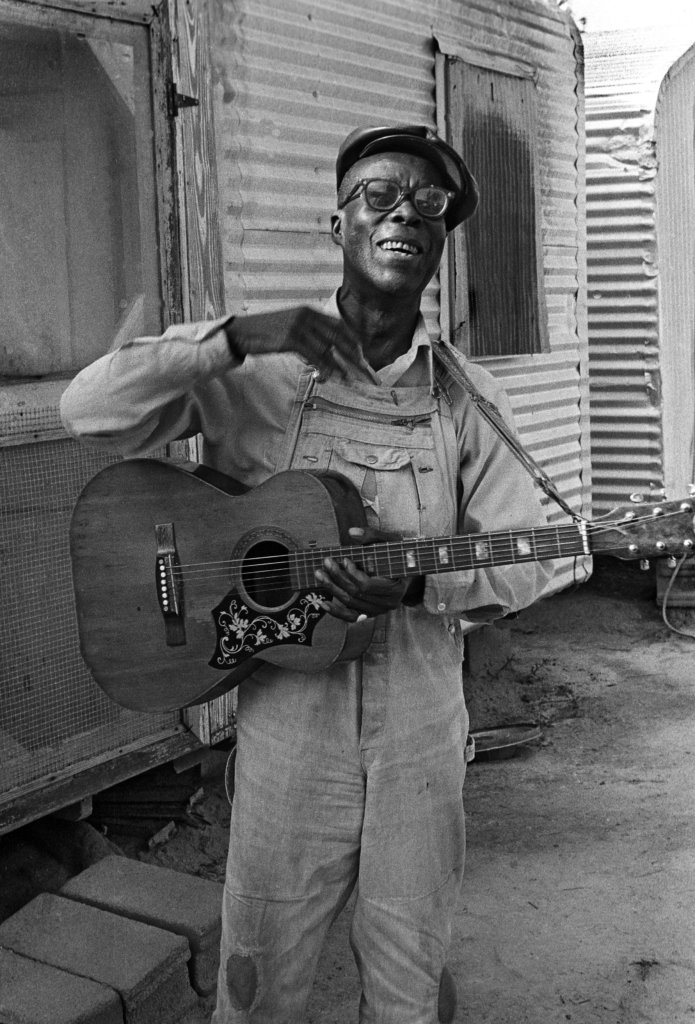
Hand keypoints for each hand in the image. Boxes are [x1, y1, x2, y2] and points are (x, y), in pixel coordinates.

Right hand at [226, 306, 374, 381]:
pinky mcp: (291, 339)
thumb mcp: (291, 326)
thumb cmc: (267, 333)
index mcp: (309, 310)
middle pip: (338, 336)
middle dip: (353, 354)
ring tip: (348, 378)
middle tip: (363, 369)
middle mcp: (307, 315)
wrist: (243, 332)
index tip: (360, 355)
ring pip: (328, 348)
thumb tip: (327, 350)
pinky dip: (324, 367)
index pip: (338, 325)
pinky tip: (330, 376)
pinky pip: (314, 355)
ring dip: (340, 365)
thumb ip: (309, 333)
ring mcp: (299, 326)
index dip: (352, 340)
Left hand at [314, 526, 420, 621]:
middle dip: (337, 577)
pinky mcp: (370, 614)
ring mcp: (378, 611)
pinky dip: (335, 611)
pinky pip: (350, 617)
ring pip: (350, 603)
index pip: (366, 585)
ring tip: (320, 575)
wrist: (410, 572)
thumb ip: (373, 536)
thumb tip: (352, 532)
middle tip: (326, 563)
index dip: (352, 574)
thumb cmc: (401, 555)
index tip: (344, 559)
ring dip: (332, 589)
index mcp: (396, 589)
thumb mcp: (392, 542)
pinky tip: (323, 603)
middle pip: (355, 594)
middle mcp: (387, 604)